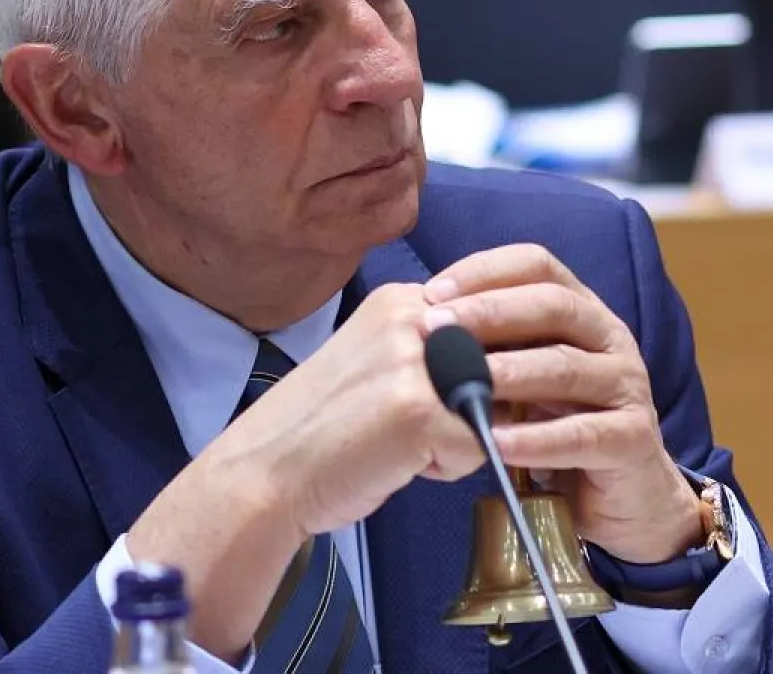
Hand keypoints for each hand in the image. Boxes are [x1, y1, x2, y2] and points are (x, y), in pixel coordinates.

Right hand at [127, 282, 483, 660]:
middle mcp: (411, 317)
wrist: (265, 473)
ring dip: (461, 433)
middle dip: (474, 401)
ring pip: (495, 403)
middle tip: (411, 424)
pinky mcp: (421, 411)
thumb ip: (432, 350)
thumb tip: (507, 364)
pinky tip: (399, 462)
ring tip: (406, 442)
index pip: (487, 318)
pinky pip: (480, 446)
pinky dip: (448, 467)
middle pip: (499, 360)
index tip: (435, 395)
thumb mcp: (378, 362)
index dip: (479, 366)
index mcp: (399, 300)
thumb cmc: (324, 428)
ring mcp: (416, 362)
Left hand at [422, 244, 702, 565]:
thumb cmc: (555, 423)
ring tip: (462, 383)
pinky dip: (537, 439)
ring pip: (567, 368)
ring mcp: (626, 387)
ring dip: (510, 371)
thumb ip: (487, 344)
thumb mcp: (521, 373)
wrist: (619, 495)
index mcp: (580, 310)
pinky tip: (496, 443)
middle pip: (554, 305)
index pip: (537, 265)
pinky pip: (582, 435)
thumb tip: (420, 321)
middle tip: (437, 327)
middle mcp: (609, 338)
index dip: (485, 271)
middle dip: (491, 312)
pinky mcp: (631, 441)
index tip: (434, 292)